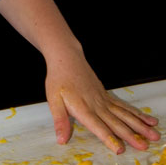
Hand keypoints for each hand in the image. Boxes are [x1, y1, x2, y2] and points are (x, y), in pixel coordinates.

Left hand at [45, 49, 160, 153]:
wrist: (67, 58)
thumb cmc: (59, 79)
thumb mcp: (53, 99)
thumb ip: (60, 120)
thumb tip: (62, 139)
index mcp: (83, 107)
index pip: (97, 125)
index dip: (108, 137)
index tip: (119, 148)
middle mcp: (96, 104)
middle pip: (116, 122)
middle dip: (131, 135)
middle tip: (144, 145)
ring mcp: (104, 99)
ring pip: (124, 114)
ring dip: (139, 125)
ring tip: (153, 134)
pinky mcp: (107, 95)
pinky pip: (124, 106)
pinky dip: (137, 114)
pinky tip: (147, 120)